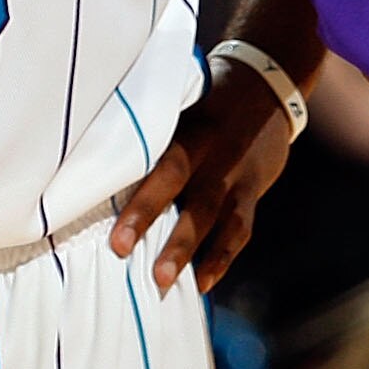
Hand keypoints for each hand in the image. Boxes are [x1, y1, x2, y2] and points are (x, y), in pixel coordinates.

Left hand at [109, 61, 293, 295]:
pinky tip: (200, 283)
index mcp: (190, 122)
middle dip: (149, 216)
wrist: (270, 84)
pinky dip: (220, 257)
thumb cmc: (208, 95)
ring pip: (212, 214)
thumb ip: (153, 122)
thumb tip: (98, 148)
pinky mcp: (252, 190)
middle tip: (121, 250)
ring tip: (162, 281)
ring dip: (187, 248)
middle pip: (180, 182)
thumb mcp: (184, 97)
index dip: (137, 180)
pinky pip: (239, 229)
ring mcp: (236, 173)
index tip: (112, 203)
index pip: (160, 153)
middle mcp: (213, 148)